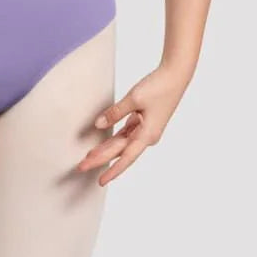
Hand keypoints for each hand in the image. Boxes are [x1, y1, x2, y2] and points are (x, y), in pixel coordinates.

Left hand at [76, 63, 187, 185]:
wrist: (175, 75)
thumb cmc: (159, 87)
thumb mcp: (134, 99)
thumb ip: (115, 113)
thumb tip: (99, 124)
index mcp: (147, 135)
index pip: (126, 158)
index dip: (112, 170)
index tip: (100, 181)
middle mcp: (147, 137)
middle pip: (119, 152)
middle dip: (100, 159)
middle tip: (81, 167)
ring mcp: (145, 130)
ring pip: (121, 144)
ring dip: (105, 150)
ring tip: (87, 157)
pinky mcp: (144, 122)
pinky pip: (125, 134)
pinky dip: (113, 139)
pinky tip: (101, 144)